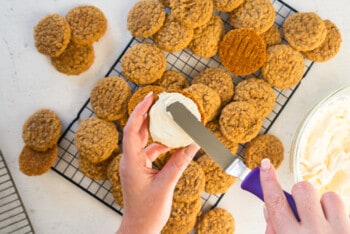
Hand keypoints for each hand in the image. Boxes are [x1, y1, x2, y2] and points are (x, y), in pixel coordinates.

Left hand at [117, 93, 199, 233]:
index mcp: (131, 162)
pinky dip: (160, 145)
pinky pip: (149, 151)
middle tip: (160, 100)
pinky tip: (172, 143)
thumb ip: (180, 162)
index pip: (132, 129)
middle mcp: (130, 160)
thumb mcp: (166, 185)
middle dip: (147, 114)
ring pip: (143, 140)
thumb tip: (194, 143)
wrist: (139, 229)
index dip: (140, 111)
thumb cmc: (148, 212)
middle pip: (136, 131)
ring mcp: (134, 165)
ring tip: (168, 117)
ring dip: (154, 129)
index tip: (150, 96)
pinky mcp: (140, 170)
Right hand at [260, 158, 349, 233]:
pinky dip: (337, 217)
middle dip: (299, 194)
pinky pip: (346, 211)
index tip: (266, 165)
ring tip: (322, 224)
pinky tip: (333, 231)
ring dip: (322, 206)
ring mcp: (340, 231)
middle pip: (303, 189)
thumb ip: (273, 230)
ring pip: (330, 196)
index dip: (268, 180)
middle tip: (301, 210)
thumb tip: (269, 208)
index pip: (275, 201)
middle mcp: (316, 233)